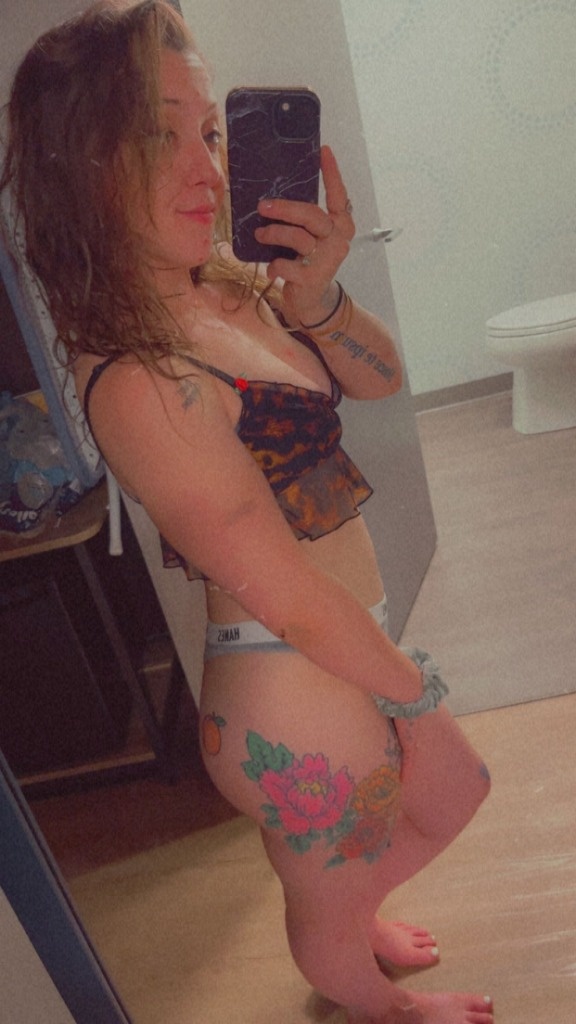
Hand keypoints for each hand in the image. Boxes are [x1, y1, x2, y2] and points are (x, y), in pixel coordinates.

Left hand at [254, 145, 354, 324]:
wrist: (311, 300)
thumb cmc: (307, 260)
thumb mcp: (310, 236)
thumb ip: (303, 219)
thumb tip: (273, 196)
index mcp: (341, 225)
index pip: (338, 195)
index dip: (332, 173)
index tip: (323, 151)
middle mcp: (339, 240)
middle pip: (311, 215)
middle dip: (284, 208)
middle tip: (263, 206)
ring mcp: (327, 260)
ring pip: (297, 237)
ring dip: (273, 233)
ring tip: (260, 233)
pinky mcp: (312, 278)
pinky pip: (286, 264)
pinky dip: (275, 264)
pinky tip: (272, 266)